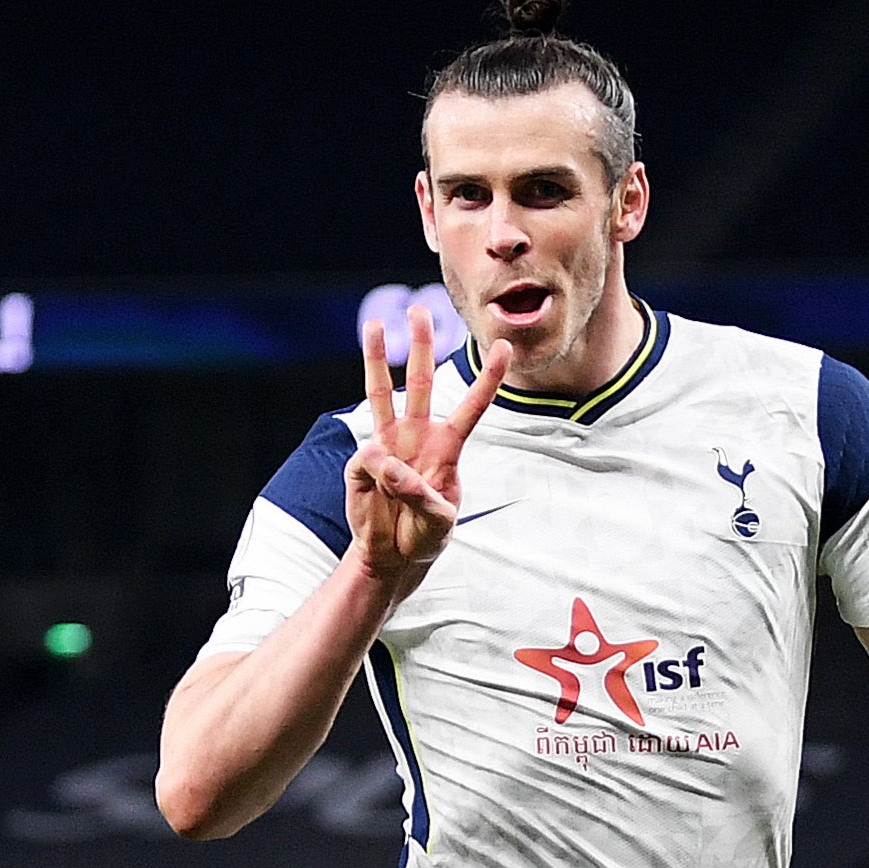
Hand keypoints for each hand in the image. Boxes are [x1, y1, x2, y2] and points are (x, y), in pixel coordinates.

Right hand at [345, 307, 508, 588]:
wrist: (391, 556)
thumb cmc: (424, 536)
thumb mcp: (438, 523)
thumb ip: (418, 493)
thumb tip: (385, 460)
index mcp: (447, 448)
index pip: (472, 407)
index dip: (488, 379)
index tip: (505, 347)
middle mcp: (417, 437)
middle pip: (420, 382)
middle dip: (421, 346)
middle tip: (419, 311)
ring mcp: (388, 446)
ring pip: (381, 394)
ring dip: (377, 359)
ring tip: (375, 326)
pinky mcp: (363, 463)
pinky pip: (369, 461)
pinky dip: (378, 478)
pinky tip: (381, 497)